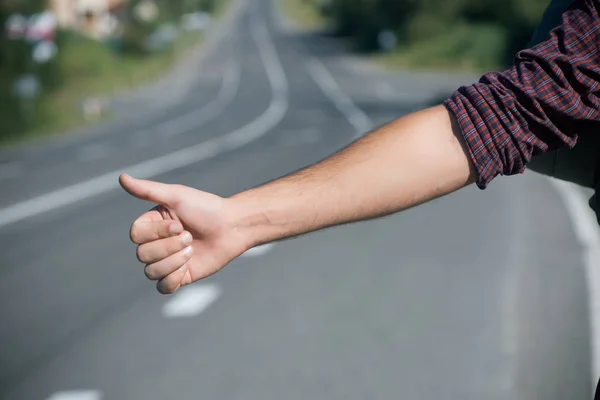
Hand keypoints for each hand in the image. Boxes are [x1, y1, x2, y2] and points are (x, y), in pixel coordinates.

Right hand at [119, 174, 248, 293]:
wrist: (232, 227)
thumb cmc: (206, 208)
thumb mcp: (176, 195)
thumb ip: (148, 190)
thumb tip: (121, 177)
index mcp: (152, 225)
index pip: (135, 235)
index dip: (156, 233)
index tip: (178, 224)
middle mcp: (156, 243)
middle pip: (142, 255)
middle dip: (169, 246)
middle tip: (190, 236)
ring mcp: (167, 261)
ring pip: (151, 271)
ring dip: (174, 261)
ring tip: (192, 249)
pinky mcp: (180, 277)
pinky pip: (163, 287)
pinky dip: (174, 278)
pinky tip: (189, 265)